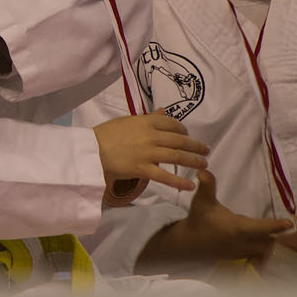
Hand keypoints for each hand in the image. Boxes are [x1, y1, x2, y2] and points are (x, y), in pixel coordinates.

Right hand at [93, 113, 208, 192]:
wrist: (91, 150)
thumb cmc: (105, 134)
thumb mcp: (127, 121)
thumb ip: (147, 118)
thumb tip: (162, 111)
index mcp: (146, 121)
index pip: (172, 124)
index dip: (184, 131)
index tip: (188, 137)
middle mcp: (150, 135)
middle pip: (179, 140)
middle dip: (195, 146)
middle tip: (206, 150)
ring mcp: (147, 152)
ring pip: (176, 156)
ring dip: (193, 161)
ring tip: (204, 165)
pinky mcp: (142, 169)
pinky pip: (164, 176)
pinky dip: (179, 181)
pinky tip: (190, 185)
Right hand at [171, 168, 295, 263]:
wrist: (192, 244)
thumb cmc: (200, 220)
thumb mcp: (202, 202)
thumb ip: (207, 186)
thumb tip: (204, 171)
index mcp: (236, 229)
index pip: (257, 228)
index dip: (272, 226)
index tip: (288, 223)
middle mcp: (246, 243)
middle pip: (274, 244)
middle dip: (295, 241)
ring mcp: (250, 251)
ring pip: (277, 252)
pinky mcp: (252, 255)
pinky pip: (274, 257)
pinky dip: (290, 255)